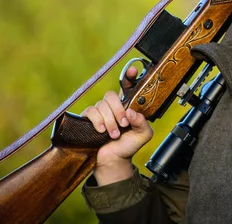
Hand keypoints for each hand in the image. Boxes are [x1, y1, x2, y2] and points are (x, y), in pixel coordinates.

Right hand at [81, 66, 153, 184]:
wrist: (114, 160)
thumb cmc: (128, 145)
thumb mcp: (143, 135)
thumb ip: (142, 122)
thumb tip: (131, 113)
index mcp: (127, 106)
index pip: (127, 86)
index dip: (129, 76)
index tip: (134, 70)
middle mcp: (113, 106)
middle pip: (111, 94)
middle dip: (118, 110)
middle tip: (123, 124)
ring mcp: (100, 112)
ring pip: (102, 105)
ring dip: (110, 121)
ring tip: (114, 134)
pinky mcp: (89, 119)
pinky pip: (91, 112)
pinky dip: (98, 121)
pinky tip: (102, 131)